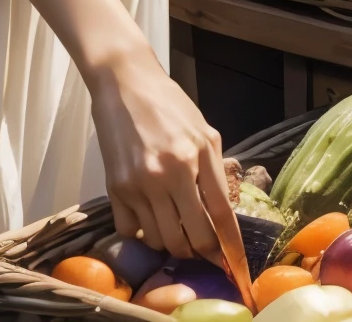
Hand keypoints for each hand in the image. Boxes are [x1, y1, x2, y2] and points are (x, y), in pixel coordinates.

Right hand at [89, 45, 242, 266]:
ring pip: (161, 241)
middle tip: (200, 247)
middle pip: (191, 240)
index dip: (231, 250)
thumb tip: (223, 217)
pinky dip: (141, 232)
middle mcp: (168, 174)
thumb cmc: (169, 104)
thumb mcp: (204, 131)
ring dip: (171, 242)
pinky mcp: (114, 187)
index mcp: (196, 157)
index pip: (220, 218)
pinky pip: (131, 231)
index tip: (236, 271)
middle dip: (200, 252)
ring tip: (173, 226)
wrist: (123, 81)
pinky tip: (147, 216)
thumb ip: (215, 173)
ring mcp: (138, 183)